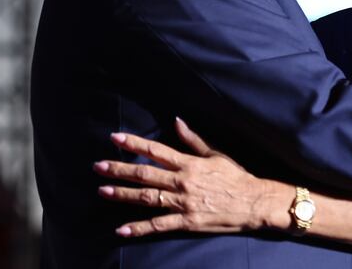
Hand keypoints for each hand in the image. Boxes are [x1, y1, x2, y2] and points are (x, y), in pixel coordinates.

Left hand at [94, 118, 276, 236]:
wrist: (253, 202)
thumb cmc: (236, 176)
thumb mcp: (216, 154)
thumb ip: (193, 140)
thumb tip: (176, 122)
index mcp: (189, 164)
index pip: (156, 150)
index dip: (134, 143)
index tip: (115, 137)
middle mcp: (182, 182)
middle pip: (145, 174)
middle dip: (119, 169)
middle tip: (98, 166)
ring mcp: (182, 203)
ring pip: (146, 198)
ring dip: (123, 194)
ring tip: (102, 191)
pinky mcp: (186, 222)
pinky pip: (158, 225)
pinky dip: (139, 228)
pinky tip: (121, 230)